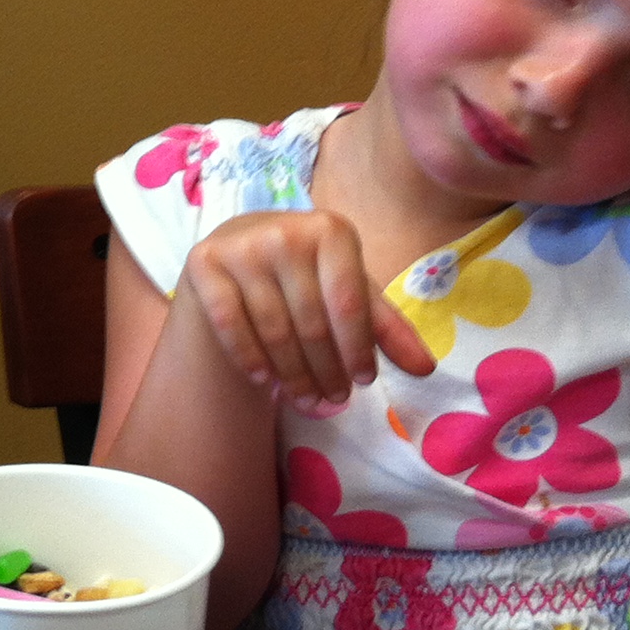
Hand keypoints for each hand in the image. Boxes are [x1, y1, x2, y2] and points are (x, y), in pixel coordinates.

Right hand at [180, 209, 435, 411]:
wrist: (238, 252)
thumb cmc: (306, 277)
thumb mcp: (350, 294)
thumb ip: (386, 328)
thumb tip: (425, 369)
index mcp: (329, 230)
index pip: (348, 302)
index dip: (358, 348)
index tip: (364, 381)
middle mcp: (284, 231)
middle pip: (311, 322)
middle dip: (327, 370)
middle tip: (335, 399)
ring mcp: (240, 246)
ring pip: (273, 330)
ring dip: (294, 375)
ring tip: (308, 400)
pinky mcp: (203, 262)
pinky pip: (231, 324)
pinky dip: (250, 358)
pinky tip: (265, 380)